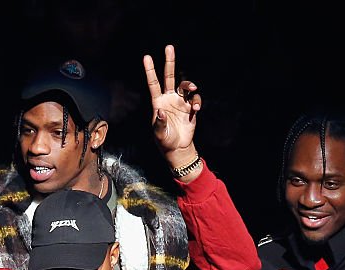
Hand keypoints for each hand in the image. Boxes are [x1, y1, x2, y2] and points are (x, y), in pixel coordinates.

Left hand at [143, 44, 200, 162]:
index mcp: (158, 103)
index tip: (146, 57)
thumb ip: (159, 123)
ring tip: (193, 88)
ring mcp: (180, 102)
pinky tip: (196, 108)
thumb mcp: (159, 134)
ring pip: (185, 86)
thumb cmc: (164, 141)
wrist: (177, 148)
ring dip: (189, 84)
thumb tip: (160, 111)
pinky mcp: (190, 108)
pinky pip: (195, 99)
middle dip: (169, 62)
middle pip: (169, 77)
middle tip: (169, 47)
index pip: (153, 84)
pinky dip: (197, 101)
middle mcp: (169, 99)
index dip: (150, 71)